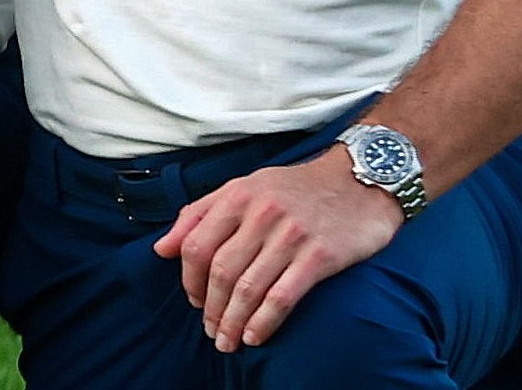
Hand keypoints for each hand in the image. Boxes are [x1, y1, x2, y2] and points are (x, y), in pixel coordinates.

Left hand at [155, 145, 401, 350]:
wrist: (360, 180)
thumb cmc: (297, 188)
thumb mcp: (245, 187)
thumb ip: (201, 214)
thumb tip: (161, 248)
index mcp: (238, 195)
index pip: (198, 244)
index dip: (189, 279)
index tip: (194, 301)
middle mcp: (261, 214)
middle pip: (221, 271)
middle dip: (210, 308)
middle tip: (210, 330)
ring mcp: (291, 235)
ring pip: (249, 288)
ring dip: (232, 321)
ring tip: (227, 342)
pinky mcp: (320, 256)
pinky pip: (282, 297)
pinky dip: (263, 322)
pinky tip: (254, 337)